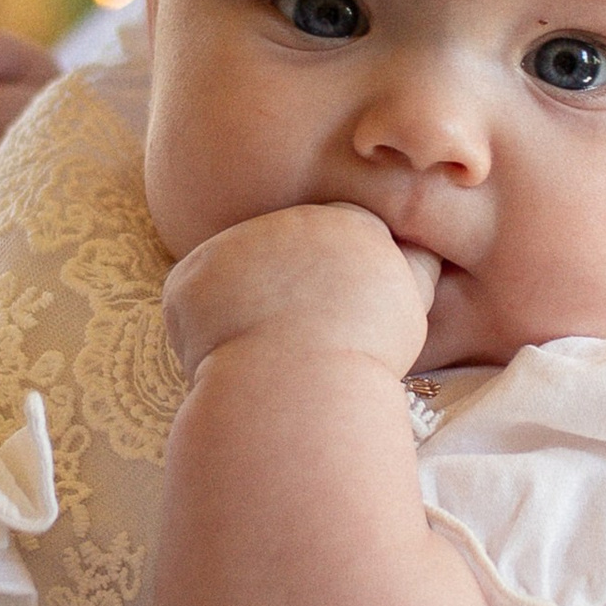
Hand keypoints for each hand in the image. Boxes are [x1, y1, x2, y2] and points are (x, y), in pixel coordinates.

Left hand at [161, 206, 436, 379]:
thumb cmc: (362, 358)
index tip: (345, 321)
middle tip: (304, 342)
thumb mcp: (408, 305)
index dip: (343, 285)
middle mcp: (285, 220)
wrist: (297, 386)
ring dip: (248, 307)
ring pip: (239, 276)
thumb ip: (413, 264)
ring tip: (271, 352)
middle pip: (287, 254)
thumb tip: (416, 244)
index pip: (344, 238)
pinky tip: (233, 356)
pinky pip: (196, 304)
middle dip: (291, 291)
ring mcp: (231, 245)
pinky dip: (206, 332)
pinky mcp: (189, 278)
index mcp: (347, 220)